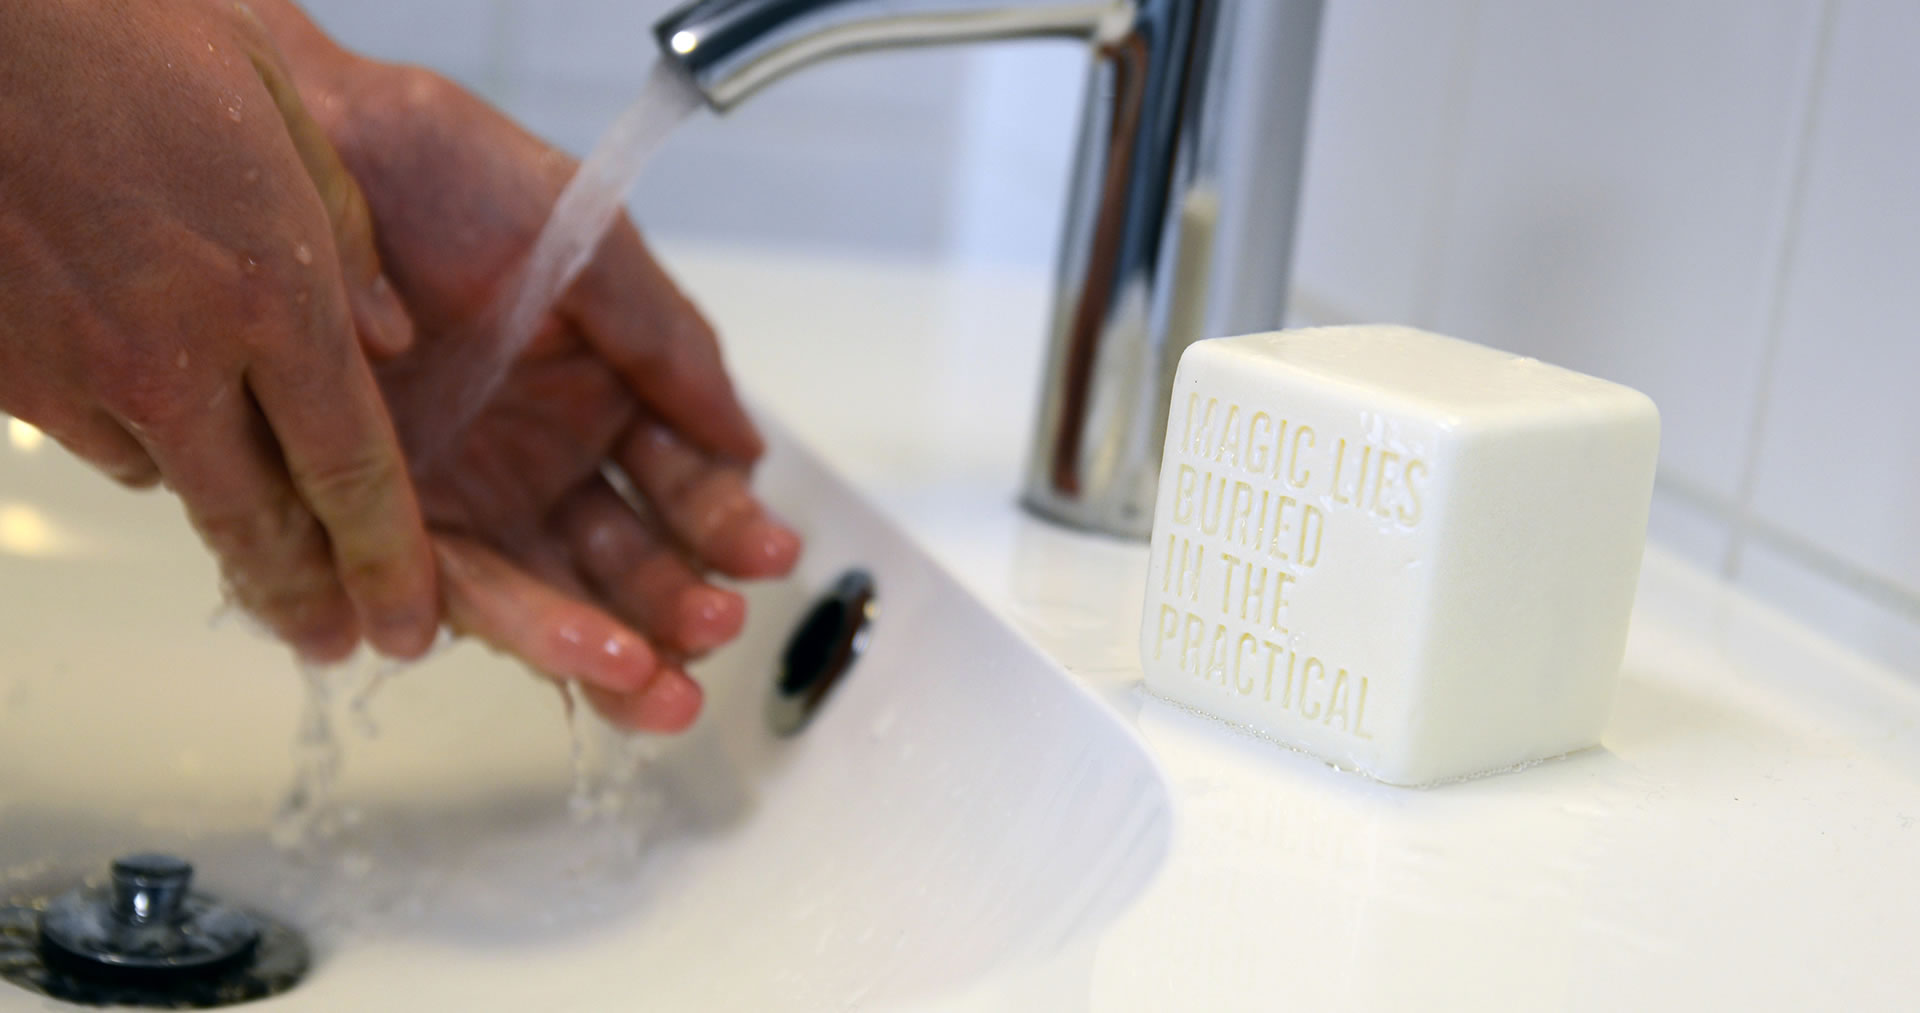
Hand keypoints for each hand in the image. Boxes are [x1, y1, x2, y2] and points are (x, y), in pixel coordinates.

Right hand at [0, 0, 437, 660]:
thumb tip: (388, 342)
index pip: (353, 474)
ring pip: (175, 485)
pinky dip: (137, 440)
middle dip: (307, 600)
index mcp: (271, 294)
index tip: (408, 626)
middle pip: (262, 526)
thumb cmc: (120, 42)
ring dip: (225, 512)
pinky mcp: (3, 376)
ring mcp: (77, 374)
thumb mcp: (276, 116)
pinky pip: (94, 439)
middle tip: (331, 645)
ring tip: (262, 531)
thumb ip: (346, 242)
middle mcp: (177, 358)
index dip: (388, 567)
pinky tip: (154, 407)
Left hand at [260, 10, 801, 729]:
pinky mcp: (380, 523)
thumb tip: (750, 447)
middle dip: (677, 608)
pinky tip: (585, 656)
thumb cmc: (446, 177)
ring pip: (550, 599)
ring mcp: (461, 499)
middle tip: (717, 631)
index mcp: (598, 398)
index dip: (726, 525)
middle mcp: (534, 462)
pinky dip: (526, 633)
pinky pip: (458, 593)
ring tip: (664, 689)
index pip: (679, 486)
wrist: (312, 141)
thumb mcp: (588, 250)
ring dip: (611, 650)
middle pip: (622, 564)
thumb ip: (669, 348)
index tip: (770, 552)